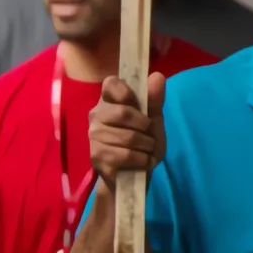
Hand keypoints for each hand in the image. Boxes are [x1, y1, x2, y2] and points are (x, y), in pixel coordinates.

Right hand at [89, 73, 166, 187]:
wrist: (133, 176)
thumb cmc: (142, 144)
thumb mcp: (153, 121)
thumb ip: (154, 100)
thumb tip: (157, 75)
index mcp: (109, 102)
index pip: (110, 83)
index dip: (125, 91)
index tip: (136, 103)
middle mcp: (96, 116)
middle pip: (123, 112)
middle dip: (145, 127)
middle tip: (149, 136)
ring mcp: (94, 136)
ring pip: (128, 136)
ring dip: (146, 147)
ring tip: (145, 151)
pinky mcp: (97, 156)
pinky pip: (127, 154)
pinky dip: (142, 160)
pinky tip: (140, 162)